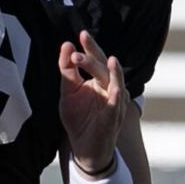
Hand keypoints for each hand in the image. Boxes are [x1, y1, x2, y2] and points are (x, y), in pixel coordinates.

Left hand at [58, 30, 125, 175]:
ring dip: (109, 72)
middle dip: (94, 56)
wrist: (84, 150)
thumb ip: (66, 70)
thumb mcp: (67, 92)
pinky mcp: (114, 117)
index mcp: (98, 80)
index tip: (81, 34)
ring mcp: (114, 102)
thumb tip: (66, 45)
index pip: (95, 59)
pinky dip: (119, 95)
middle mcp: (109, 88)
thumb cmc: (79, 119)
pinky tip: (117, 89)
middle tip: (81, 45)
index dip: (90, 47)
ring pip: (115, 82)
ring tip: (109, 60)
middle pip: (103, 67)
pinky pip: (118, 105)